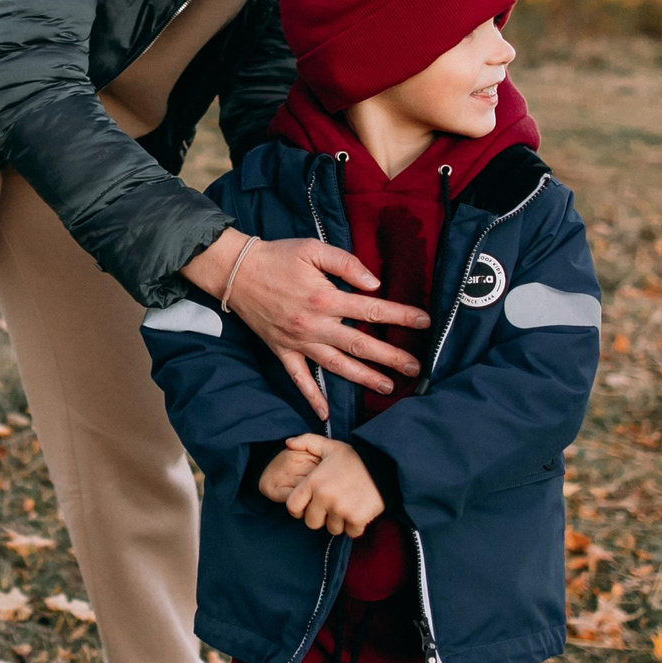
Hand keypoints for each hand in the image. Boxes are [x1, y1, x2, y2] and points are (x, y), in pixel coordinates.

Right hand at [179, 230, 432, 418]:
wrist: (237, 272)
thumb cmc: (278, 256)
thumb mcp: (313, 249)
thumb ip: (347, 264)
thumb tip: (375, 284)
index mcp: (326, 297)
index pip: (372, 309)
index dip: (401, 315)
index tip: (424, 321)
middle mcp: (315, 325)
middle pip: (360, 344)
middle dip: (391, 356)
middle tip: (415, 368)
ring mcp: (298, 342)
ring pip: (337, 365)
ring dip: (364, 377)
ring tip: (388, 387)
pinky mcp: (282, 351)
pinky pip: (299, 379)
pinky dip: (312, 397)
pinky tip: (325, 413)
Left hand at [258, 434, 383, 536]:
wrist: (385, 464)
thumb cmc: (356, 457)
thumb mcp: (330, 446)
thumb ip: (306, 442)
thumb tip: (288, 443)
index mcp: (314, 482)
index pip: (292, 507)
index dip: (300, 508)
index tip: (310, 505)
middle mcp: (324, 497)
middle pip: (312, 523)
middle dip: (321, 517)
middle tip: (333, 506)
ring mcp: (341, 509)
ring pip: (332, 529)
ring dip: (339, 521)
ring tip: (348, 505)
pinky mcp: (357, 518)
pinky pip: (350, 532)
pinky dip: (355, 525)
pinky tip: (360, 511)